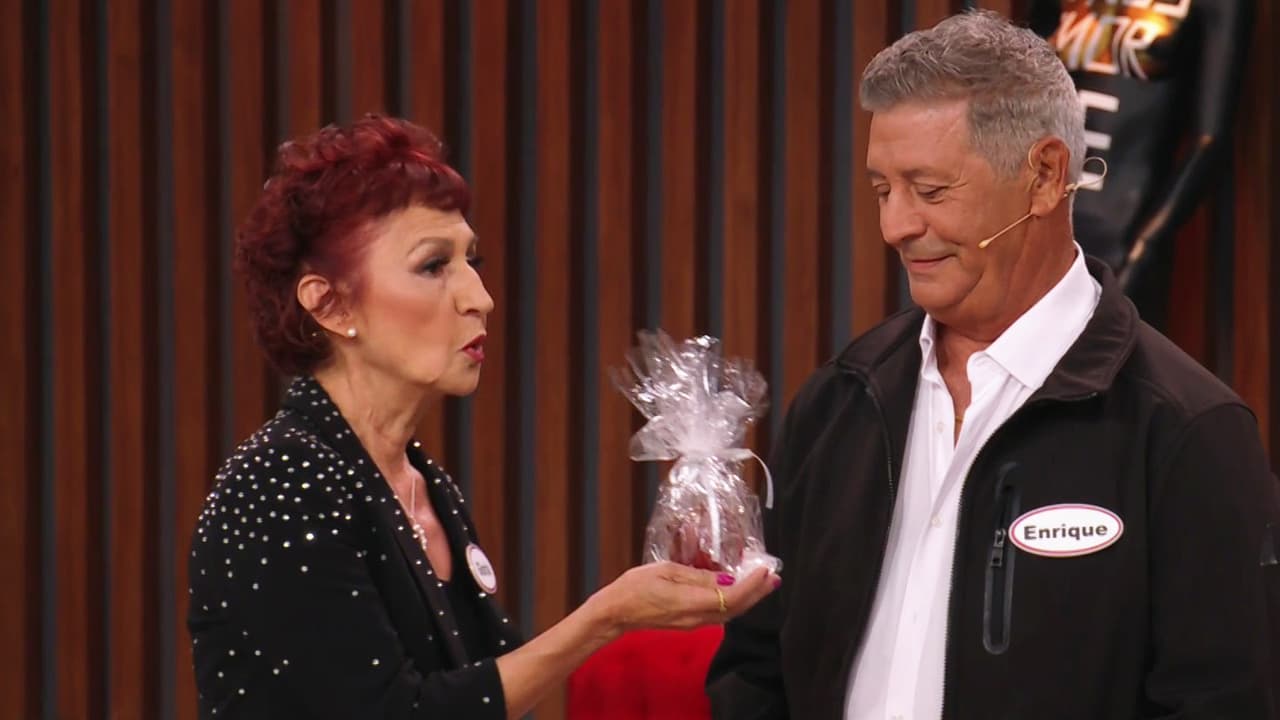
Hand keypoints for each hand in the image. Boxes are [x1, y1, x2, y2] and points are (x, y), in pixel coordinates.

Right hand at [587, 562, 779, 637]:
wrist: (615, 612)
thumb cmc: (634, 587)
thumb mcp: (666, 570)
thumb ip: (698, 576)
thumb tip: (726, 578)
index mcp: (691, 603)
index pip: (732, 597)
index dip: (753, 585)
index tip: (764, 569)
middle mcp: (696, 618)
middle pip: (737, 608)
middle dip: (758, 592)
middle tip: (774, 575)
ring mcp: (693, 623)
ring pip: (730, 613)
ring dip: (749, 597)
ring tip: (762, 581)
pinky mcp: (689, 623)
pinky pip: (719, 613)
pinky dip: (734, 600)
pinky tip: (736, 588)